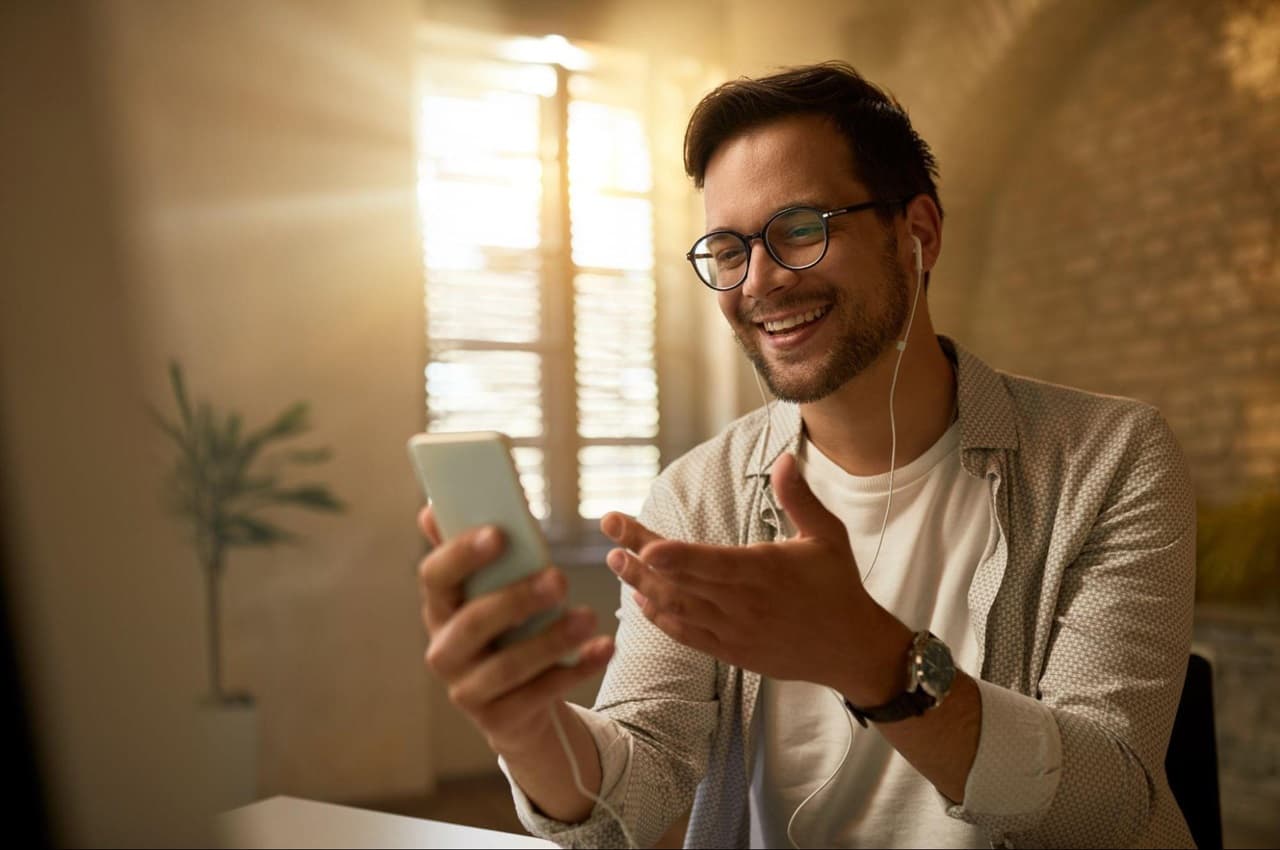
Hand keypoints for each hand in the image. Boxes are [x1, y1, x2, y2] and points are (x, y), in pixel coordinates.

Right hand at [416, 505, 614, 755]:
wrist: (516, 707)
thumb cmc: (505, 631)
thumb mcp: (490, 594)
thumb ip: (474, 556)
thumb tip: (432, 510)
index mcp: (439, 610)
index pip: (435, 577)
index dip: (462, 554)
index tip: (500, 532)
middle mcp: (444, 651)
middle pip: (473, 623)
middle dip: (518, 599)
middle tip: (560, 578)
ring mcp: (467, 691)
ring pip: (508, 666)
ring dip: (553, 639)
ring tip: (590, 618)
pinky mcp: (499, 721)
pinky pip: (539, 696)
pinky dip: (575, 671)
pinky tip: (603, 649)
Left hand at [600, 454, 910, 704]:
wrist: (852, 651)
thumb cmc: (839, 587)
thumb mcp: (828, 536)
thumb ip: (799, 499)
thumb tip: (783, 459)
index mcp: (765, 572)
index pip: (712, 563)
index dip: (676, 557)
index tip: (643, 546)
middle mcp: (744, 603)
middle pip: (682, 579)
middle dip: (640, 553)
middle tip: (609, 528)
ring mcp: (734, 631)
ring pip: (677, 607)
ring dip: (641, 584)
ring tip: (614, 560)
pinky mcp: (730, 651)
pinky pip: (687, 634)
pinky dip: (660, 618)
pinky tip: (640, 599)